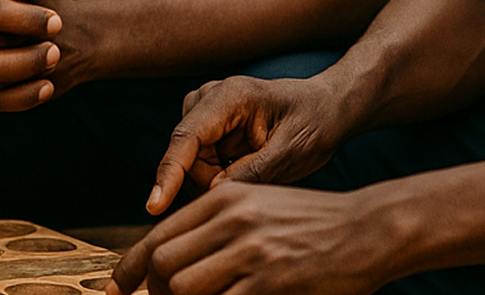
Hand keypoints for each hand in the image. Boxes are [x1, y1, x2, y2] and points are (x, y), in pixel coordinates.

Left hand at [110, 181, 392, 294]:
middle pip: (163, 263)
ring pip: (182, 285)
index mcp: (225, 198)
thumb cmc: (312, 224)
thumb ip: (217, 226)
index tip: (116, 290)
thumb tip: (173, 261)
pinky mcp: (271, 280)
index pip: (159, 235)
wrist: (368, 230)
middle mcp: (232, 219)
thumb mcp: (259, 206)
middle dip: (153, 293)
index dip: (130, 269)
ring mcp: (251, 250)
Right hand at [147, 77, 345, 215]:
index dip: (168, 174)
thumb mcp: (291, 152)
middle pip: (187, 157)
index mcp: (229, 96)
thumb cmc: (314, 123)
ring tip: (260, 168)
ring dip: (218, 179)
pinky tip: (251, 166)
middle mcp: (209, 98)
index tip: (154, 206)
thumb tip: (212, 194)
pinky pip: (202, 164)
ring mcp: (205, 111)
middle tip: (257, 182)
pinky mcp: (208, 126)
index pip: (186, 138)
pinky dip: (222, 175)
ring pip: (192, 164)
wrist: (326, 109)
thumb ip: (252, 172)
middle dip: (211, 182)